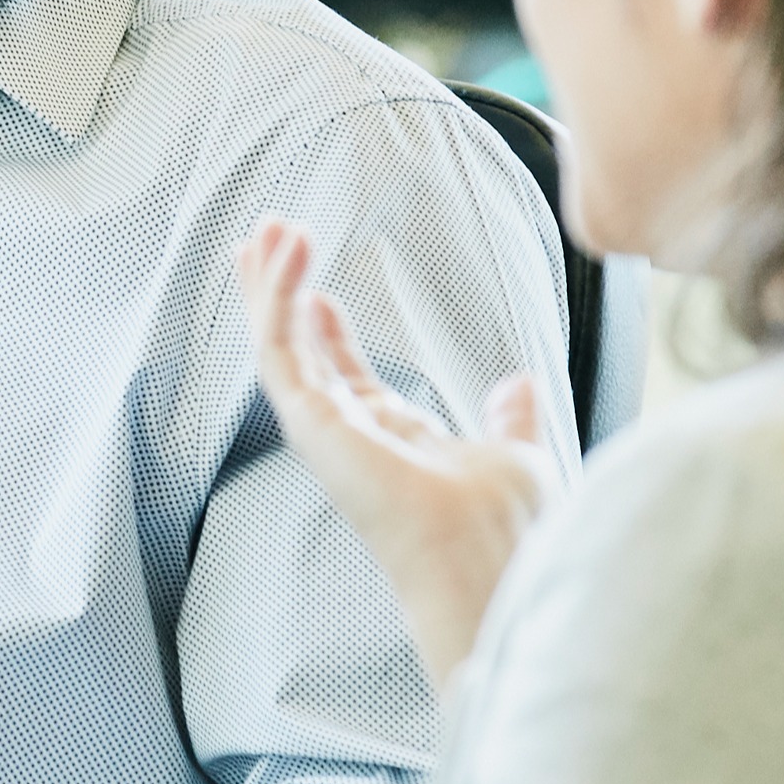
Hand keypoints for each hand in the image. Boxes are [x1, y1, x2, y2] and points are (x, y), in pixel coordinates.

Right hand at [240, 217, 556, 684]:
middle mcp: (348, 436)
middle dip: (278, 296)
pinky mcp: (310, 422)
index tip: (316, 286)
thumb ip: (509, 418)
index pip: (343, 375)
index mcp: (390, 442)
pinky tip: (290, 251)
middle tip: (264, 240)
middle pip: (296, 352)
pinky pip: (280, 348)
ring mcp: (323, 430)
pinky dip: (279, 296)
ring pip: (278, 345)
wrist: (488, 556)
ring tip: (268, 227)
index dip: (326, 328)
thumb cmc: (506, 526)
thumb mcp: (516, 452)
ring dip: (269, 284)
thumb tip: (519, 385)